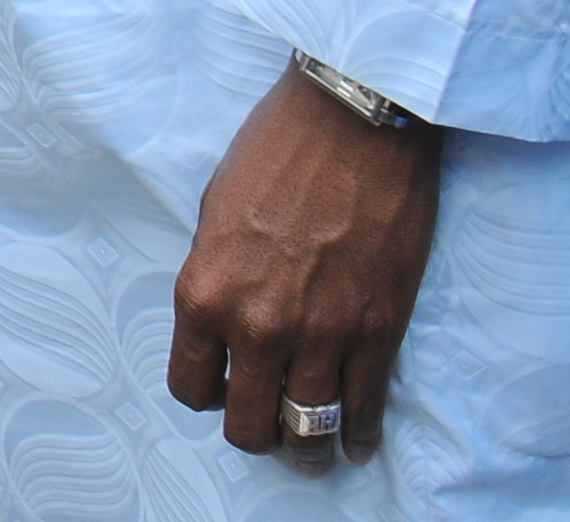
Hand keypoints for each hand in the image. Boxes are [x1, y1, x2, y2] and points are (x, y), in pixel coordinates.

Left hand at [167, 62, 441, 467]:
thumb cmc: (277, 150)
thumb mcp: (215, 211)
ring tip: (313, 450)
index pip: (191, 388)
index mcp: (205, 293)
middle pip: (250, 424)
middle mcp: (258, 325)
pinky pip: (365, 407)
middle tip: (269, 427)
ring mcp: (322, 334)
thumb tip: (226, 320)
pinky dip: (362, 432)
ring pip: (309, 430)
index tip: (222, 388)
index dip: (207, 394)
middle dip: (256, 432)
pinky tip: (359, 441)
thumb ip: (217, 276)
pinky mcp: (378, 330)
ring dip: (310, 447)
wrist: (353, 120)